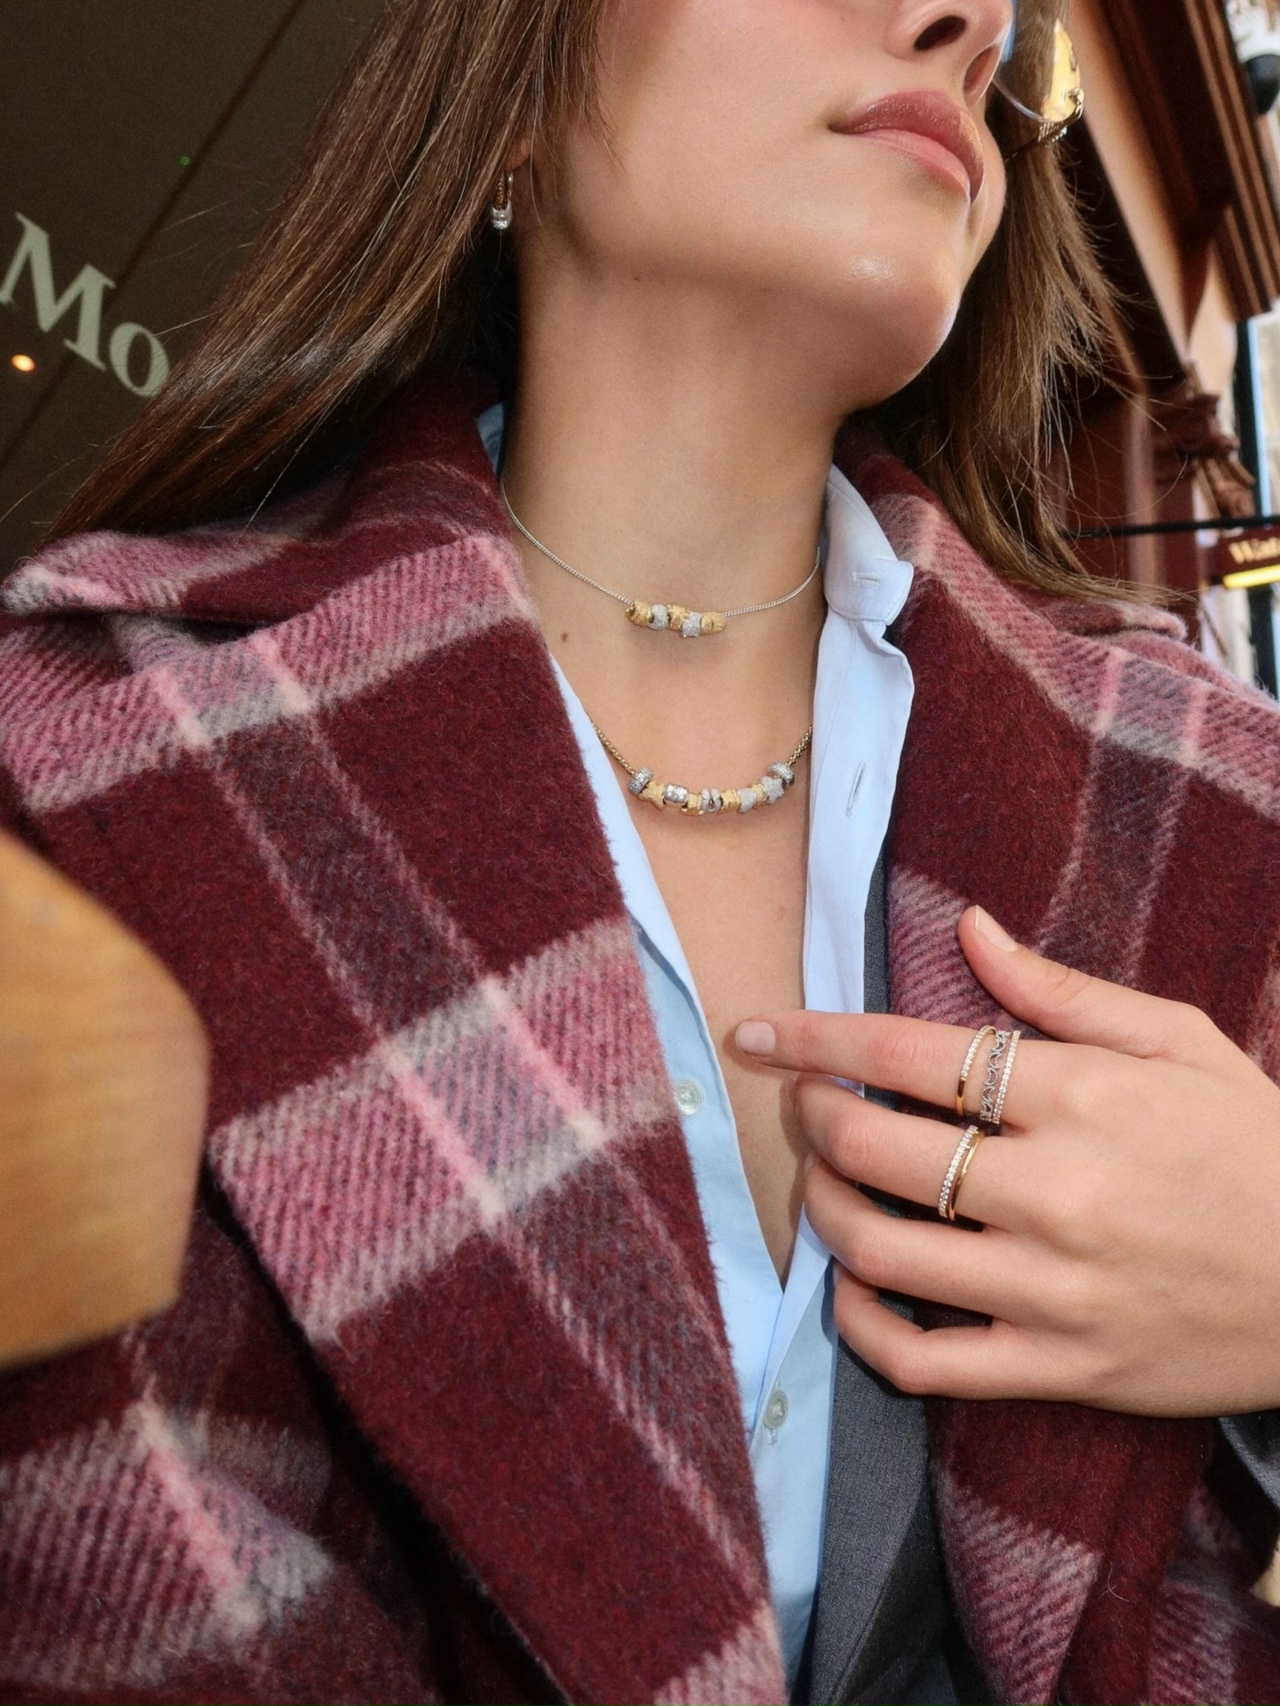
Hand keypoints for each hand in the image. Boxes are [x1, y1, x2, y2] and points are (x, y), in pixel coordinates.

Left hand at [735, 907, 1279, 1416]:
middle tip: (806, 1107)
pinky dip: (866, 1330)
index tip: (757, 1034)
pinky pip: (927, 1365)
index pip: (907, 1056)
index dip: (815, 1041)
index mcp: (1081, 1097)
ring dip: (824, 1215)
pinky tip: (854, 1292)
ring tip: (822, 1189)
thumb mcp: (1179, 1041)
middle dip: (814, 1121)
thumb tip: (969, 928)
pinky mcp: (1064, 1369)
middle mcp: (1056, 1192)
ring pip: (883, 1256)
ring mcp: (1054, 1290)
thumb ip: (1062, 990)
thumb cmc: (1259, 1144)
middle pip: (875, 1152)